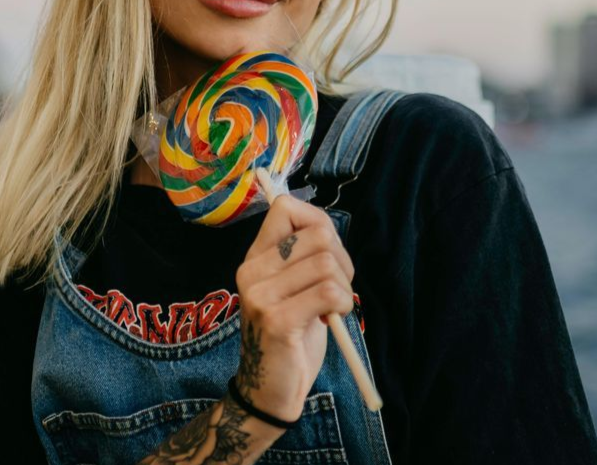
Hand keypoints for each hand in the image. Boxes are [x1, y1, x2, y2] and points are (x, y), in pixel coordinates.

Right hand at [234, 193, 354, 422]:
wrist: (269, 389)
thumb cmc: (291, 334)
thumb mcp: (293, 286)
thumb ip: (304, 255)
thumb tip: (327, 227)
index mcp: (256, 255)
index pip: (285, 207)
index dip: (317, 221)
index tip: (326, 251)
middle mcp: (252, 269)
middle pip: (317, 234)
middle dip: (341, 258)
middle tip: (336, 287)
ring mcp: (261, 294)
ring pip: (325, 263)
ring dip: (344, 286)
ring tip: (333, 305)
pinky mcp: (276, 320)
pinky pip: (327, 291)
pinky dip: (342, 303)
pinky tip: (333, 317)